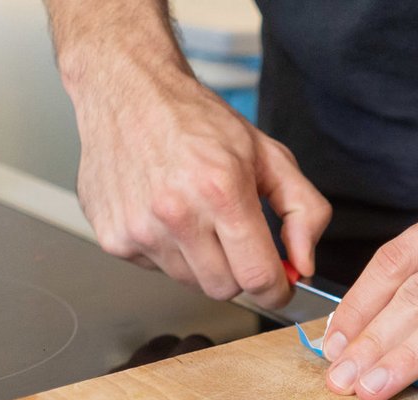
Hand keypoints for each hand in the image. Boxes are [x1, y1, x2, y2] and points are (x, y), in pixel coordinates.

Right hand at [71, 62, 330, 308]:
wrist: (127, 90)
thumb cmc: (197, 120)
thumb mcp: (268, 154)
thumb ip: (303, 211)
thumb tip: (303, 264)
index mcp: (221, 190)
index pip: (258, 277)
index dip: (277, 289)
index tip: (279, 284)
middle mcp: (176, 213)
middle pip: (225, 289)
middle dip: (239, 272)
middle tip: (235, 238)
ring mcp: (139, 229)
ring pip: (191, 283)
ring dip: (202, 261)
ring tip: (195, 216)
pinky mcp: (114, 238)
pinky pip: (158, 270)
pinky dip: (169, 251)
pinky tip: (165, 215)